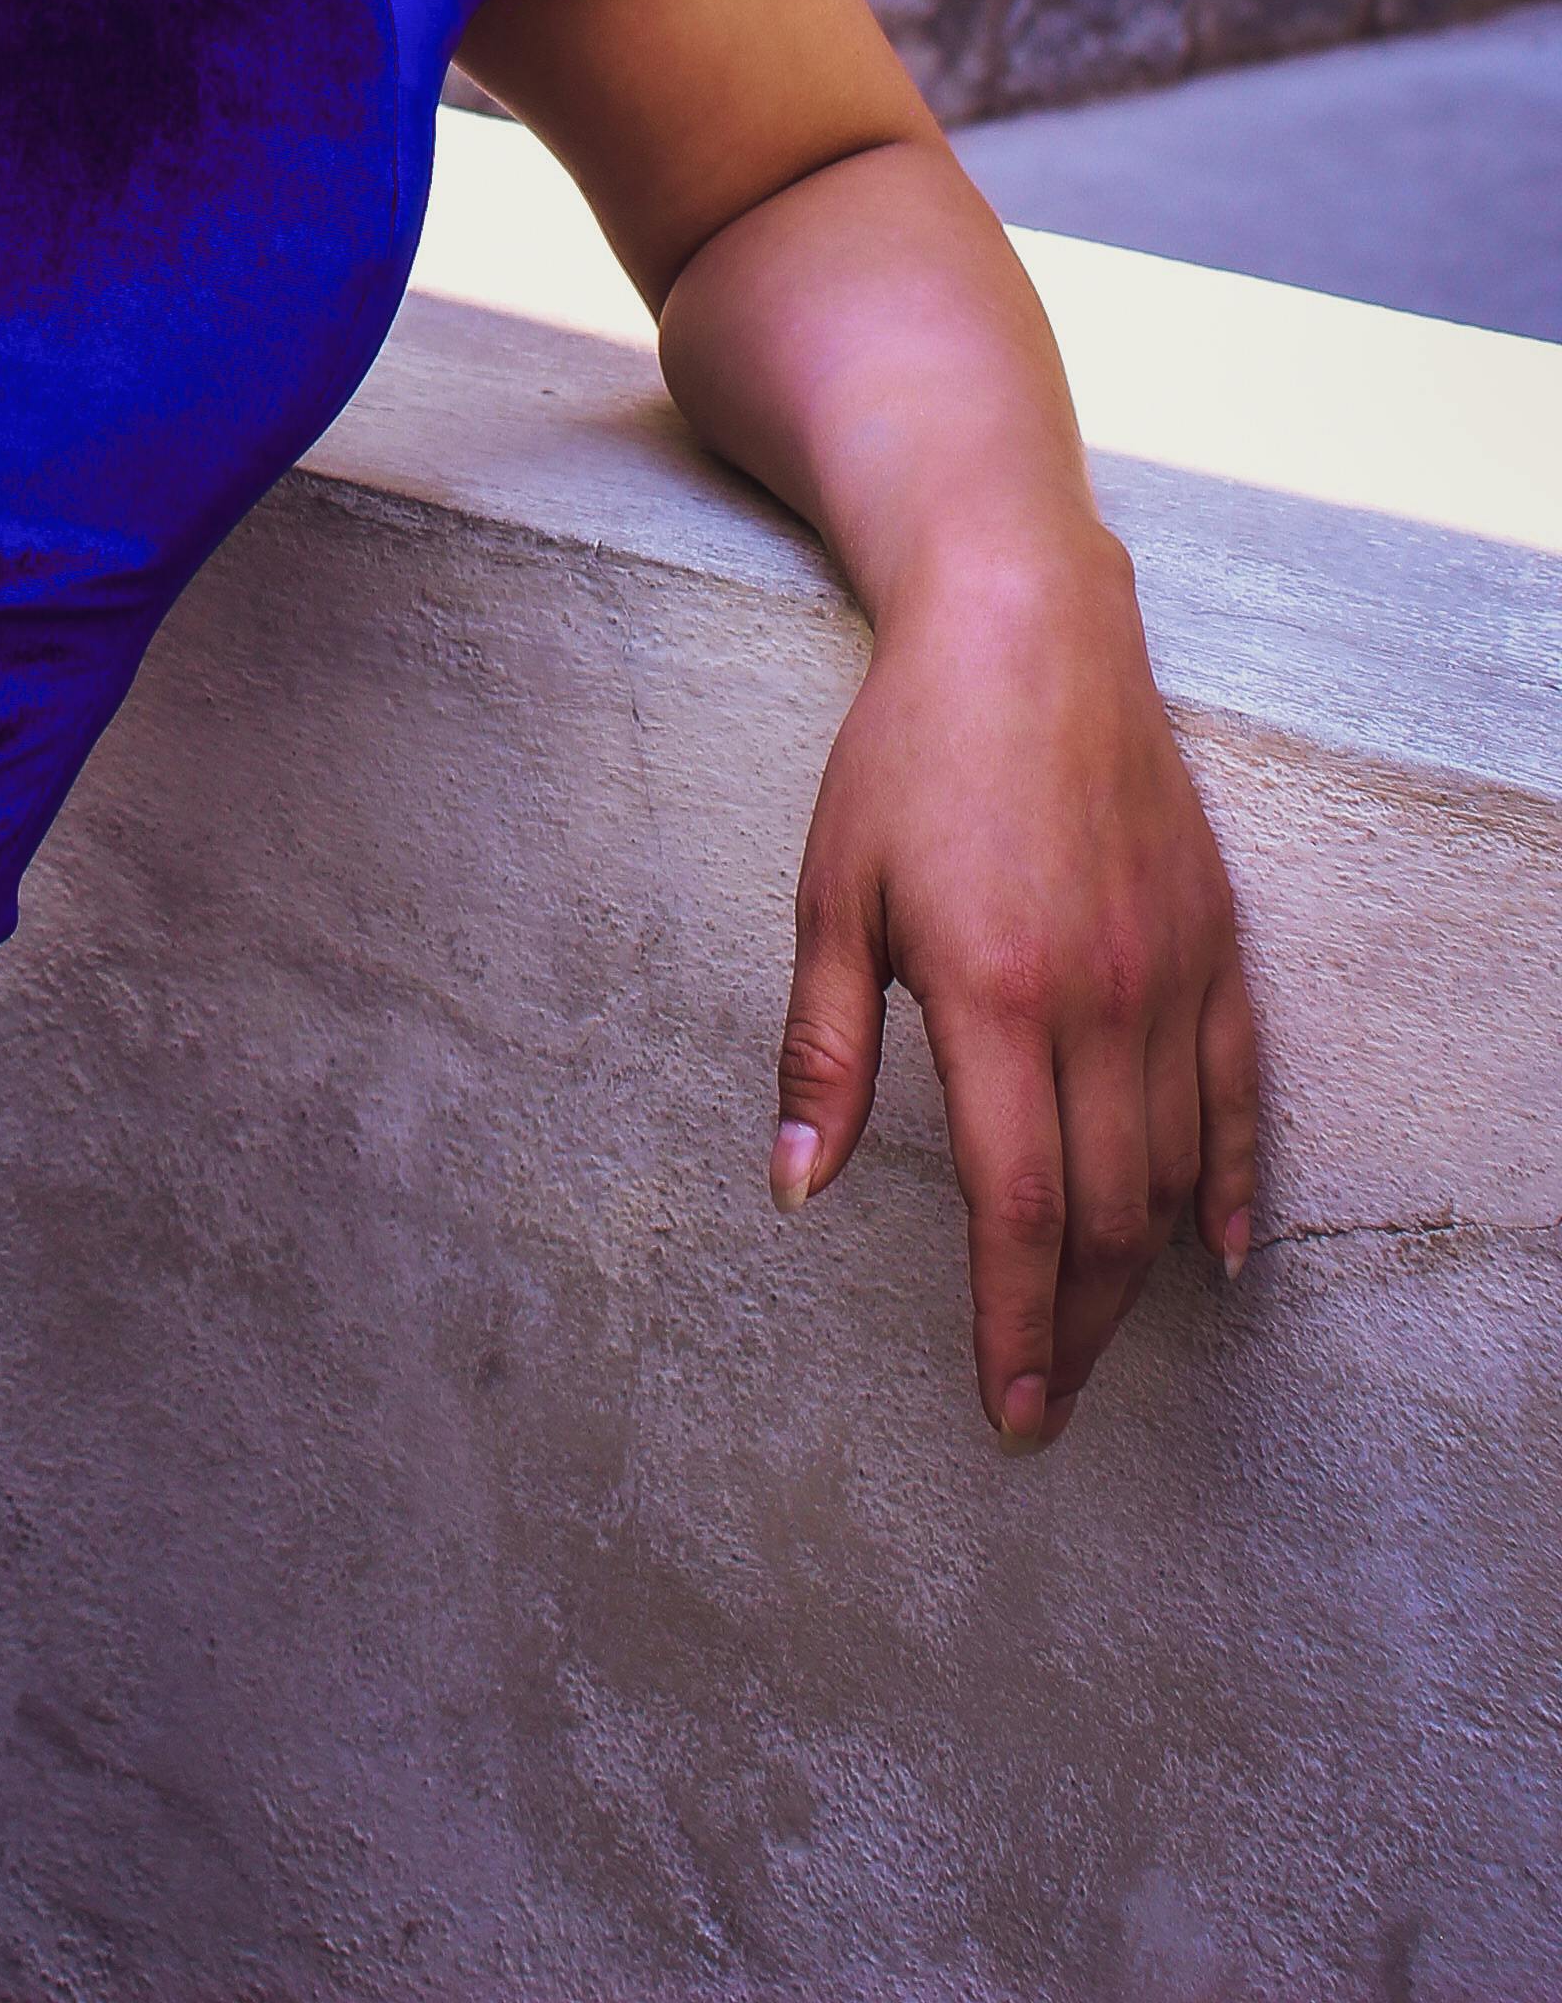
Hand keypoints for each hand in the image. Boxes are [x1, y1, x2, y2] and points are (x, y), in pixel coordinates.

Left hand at [768, 531, 1259, 1446]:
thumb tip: (794, 1182)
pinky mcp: (1216, 944)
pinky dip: (1236, 1186)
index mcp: (995, 996)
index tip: (1007, 1406)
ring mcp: (1171, 975)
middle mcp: (1100, 1001)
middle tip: (1046, 1398)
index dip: (1014, 1323)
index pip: (1017, 1210)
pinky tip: (1218, 1252)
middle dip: (1078, 1328)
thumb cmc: (907, 754)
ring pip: (1176, 1175)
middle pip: (1108, 1218)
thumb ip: (822, 1047)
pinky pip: (1241, 1095)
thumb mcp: (832, 891)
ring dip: (1140, 1275)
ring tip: (1095, 1335)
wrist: (1026, 630)